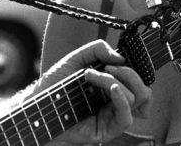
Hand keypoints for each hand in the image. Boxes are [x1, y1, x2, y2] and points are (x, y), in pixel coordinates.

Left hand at [36, 40, 151, 143]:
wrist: (37, 104)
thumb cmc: (54, 85)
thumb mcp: (76, 58)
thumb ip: (97, 50)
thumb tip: (120, 57)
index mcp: (111, 86)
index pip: (137, 81)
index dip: (136, 69)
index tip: (120, 59)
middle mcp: (114, 102)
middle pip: (143, 90)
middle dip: (129, 73)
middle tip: (108, 66)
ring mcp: (112, 116)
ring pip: (135, 99)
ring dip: (117, 80)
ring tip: (94, 75)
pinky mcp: (107, 130)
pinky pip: (126, 117)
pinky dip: (122, 98)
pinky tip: (112, 87)